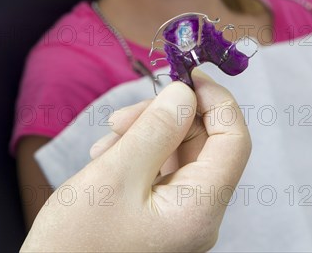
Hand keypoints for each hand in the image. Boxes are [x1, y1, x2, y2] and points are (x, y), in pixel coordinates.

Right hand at [21, 69, 250, 251]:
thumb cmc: (77, 243)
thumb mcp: (115, 175)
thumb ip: (156, 129)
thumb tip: (185, 92)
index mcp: (200, 209)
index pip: (234, 140)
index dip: (217, 100)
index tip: (187, 75)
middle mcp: (199, 214)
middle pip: (202, 143)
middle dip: (166, 118)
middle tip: (121, 117)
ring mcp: (180, 216)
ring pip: (179, 153)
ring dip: (145, 135)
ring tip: (107, 143)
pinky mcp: (160, 215)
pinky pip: (161, 170)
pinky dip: (137, 154)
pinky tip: (107, 157)